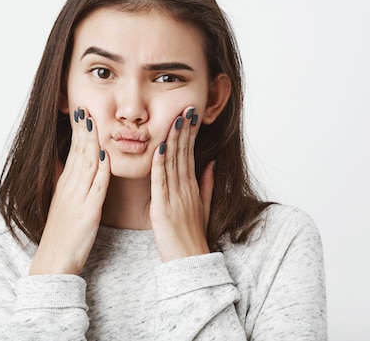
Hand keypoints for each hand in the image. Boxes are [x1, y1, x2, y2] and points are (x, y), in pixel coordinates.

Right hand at [29, 107, 109, 274]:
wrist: (54, 260)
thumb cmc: (62, 234)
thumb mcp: (63, 204)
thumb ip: (69, 183)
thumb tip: (70, 165)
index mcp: (66, 185)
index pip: (73, 151)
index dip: (78, 131)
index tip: (82, 111)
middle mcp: (70, 187)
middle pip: (78, 152)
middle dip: (83, 129)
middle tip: (85, 106)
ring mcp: (78, 198)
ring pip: (86, 164)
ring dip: (91, 142)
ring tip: (94, 122)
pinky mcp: (87, 212)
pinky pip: (95, 188)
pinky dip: (100, 171)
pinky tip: (105, 156)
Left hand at [150, 106, 213, 261]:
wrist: (190, 261)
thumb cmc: (193, 236)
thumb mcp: (203, 207)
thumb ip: (206, 185)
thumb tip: (209, 163)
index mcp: (192, 188)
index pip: (190, 154)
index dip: (190, 133)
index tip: (190, 115)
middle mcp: (186, 189)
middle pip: (184, 154)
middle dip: (184, 129)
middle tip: (186, 107)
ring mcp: (176, 197)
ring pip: (174, 163)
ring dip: (174, 139)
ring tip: (176, 118)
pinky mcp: (163, 208)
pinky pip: (161, 182)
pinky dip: (160, 163)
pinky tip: (160, 147)